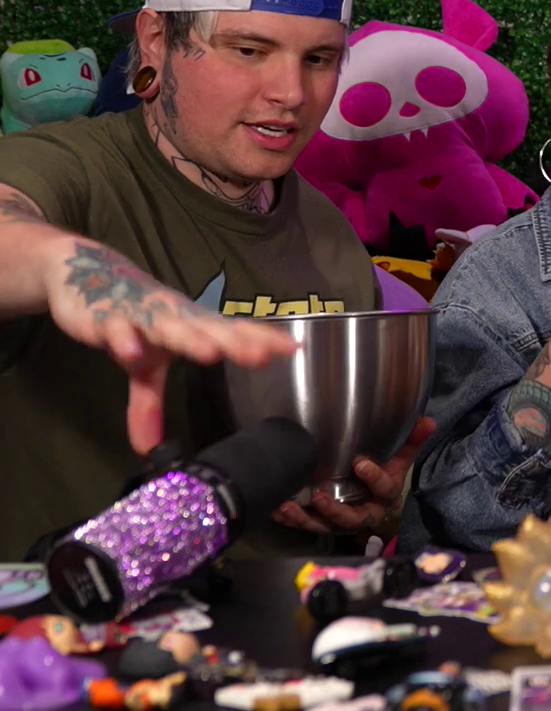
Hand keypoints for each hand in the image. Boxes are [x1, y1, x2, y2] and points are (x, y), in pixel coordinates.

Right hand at [45, 238, 293, 453]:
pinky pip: (117, 328)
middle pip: (209, 330)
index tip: (294, 348)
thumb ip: (150, 405)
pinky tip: (132, 353)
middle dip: (235, 342)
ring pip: (168, 327)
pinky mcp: (107, 316)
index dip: (261, 338)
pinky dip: (124, 339)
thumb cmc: (132, 319)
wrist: (84, 272)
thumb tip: (147, 451)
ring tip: (210, 353)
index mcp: (190, 325)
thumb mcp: (141, 368)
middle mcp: (173, 318)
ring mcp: (141, 316)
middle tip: (262, 354)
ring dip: (189, 338)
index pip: (232, 331)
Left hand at [273, 416, 434, 534]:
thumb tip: (429, 421)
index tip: (361, 463)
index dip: (374, 479)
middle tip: (319, 495)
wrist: (368, 492)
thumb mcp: (399, 457)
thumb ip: (412, 440)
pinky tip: (276, 509)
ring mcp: (340, 520)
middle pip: (352, 519)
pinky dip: (290, 519)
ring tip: (289, 506)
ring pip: (324, 526)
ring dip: (305, 518)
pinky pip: (305, 524)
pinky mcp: (321, 522)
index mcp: (384, 496)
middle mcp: (363, 513)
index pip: (384, 490)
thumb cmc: (383, 471)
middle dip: (335, 510)